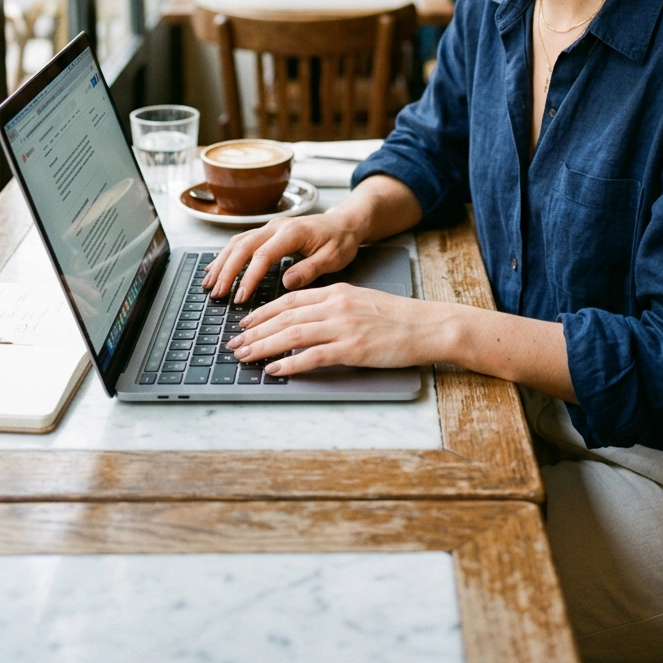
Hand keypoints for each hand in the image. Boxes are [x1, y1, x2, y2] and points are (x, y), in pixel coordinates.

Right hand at [202, 208, 365, 302]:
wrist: (345, 223)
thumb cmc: (340, 241)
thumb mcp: (334, 257)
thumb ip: (310, 269)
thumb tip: (286, 282)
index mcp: (292, 232)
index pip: (263, 255)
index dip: (249, 277)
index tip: (240, 297)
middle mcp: (276, 226)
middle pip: (243, 246)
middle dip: (227, 270)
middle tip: (217, 293)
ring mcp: (270, 227)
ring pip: (238, 242)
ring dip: (221, 262)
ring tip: (209, 284)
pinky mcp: (268, 232)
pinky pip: (241, 241)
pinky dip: (226, 255)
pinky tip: (216, 268)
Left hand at [226, 283, 458, 375]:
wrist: (427, 326)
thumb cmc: (398, 317)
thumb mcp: (361, 302)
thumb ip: (334, 307)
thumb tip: (307, 320)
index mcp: (337, 292)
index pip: (290, 300)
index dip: (263, 312)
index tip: (245, 322)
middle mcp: (335, 306)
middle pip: (284, 317)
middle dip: (254, 331)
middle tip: (234, 343)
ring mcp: (343, 327)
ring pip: (292, 334)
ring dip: (263, 346)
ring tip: (244, 357)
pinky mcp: (352, 348)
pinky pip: (313, 356)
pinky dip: (290, 363)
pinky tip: (274, 370)